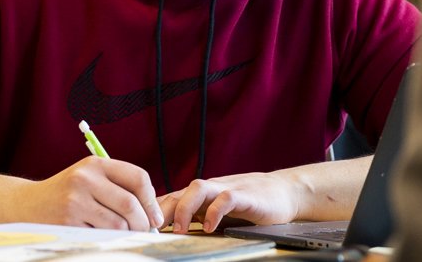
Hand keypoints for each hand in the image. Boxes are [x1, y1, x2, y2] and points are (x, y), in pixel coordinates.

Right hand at [19, 156, 163, 230]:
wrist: (27, 205)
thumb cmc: (67, 194)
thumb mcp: (89, 178)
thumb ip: (118, 186)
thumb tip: (153, 212)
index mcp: (95, 164)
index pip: (138, 177)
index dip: (152, 200)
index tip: (156, 217)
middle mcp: (85, 178)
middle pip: (130, 204)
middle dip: (143, 223)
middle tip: (145, 232)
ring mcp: (75, 201)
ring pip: (118, 224)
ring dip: (126, 234)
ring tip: (123, 234)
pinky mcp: (68, 222)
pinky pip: (101, 236)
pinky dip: (107, 239)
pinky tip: (101, 235)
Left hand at [159, 171, 304, 233]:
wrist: (284, 192)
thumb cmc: (249, 203)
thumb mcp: (217, 211)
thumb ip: (196, 218)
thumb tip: (168, 232)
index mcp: (199, 195)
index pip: (168, 199)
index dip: (150, 212)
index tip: (137, 229)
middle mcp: (209, 189)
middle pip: (177, 192)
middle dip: (159, 210)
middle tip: (147, 229)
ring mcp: (226, 189)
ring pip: (197, 189)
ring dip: (184, 208)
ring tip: (178, 228)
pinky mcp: (245, 195)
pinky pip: (226, 199)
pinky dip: (215, 211)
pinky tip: (209, 226)